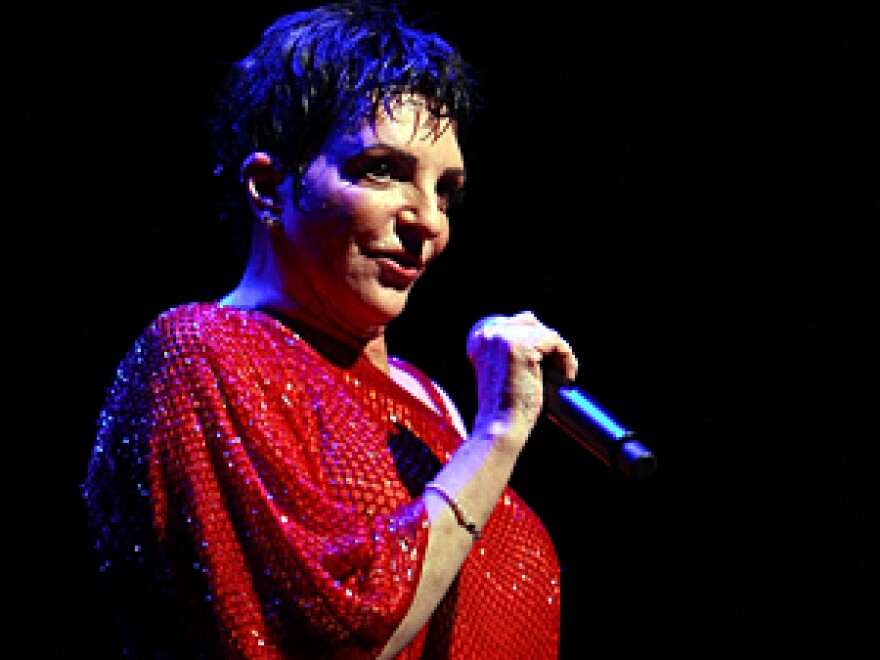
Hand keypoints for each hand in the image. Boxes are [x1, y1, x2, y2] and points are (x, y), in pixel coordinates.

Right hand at [466, 311, 577, 447]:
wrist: (500, 427)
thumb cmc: (505, 405)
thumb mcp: (505, 369)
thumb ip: (513, 346)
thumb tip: (536, 325)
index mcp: (478, 338)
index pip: (514, 321)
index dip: (534, 338)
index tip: (546, 360)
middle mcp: (487, 333)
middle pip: (530, 321)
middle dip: (548, 344)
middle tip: (559, 368)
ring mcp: (502, 337)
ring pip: (546, 332)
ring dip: (560, 353)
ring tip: (564, 375)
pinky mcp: (520, 346)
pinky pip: (556, 342)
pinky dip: (567, 359)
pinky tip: (566, 377)